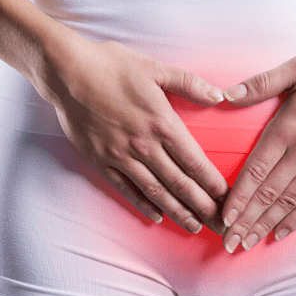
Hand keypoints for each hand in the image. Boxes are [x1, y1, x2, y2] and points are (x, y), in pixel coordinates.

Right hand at [37, 38, 230, 234]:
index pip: (196, 163)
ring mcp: (121, 156)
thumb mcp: (155, 68)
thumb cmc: (112, 66)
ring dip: (177, 212)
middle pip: (180, 184)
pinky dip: (142, 204)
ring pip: (155, 191)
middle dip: (203, 208)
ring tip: (194, 228)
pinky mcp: (101, 161)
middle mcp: (144, 145)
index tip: (229, 201)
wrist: (67, 73)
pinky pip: (125, 189)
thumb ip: (189, 84)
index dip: (214, 185)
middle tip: (221, 228)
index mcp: (162, 123)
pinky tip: (156, 217)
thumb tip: (220, 95)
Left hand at [218, 47, 295, 251]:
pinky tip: (280, 233)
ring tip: (247, 243)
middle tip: (229, 242)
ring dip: (266, 224)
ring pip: (289, 201)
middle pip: (269, 193)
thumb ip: (261, 83)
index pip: (257, 170)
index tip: (223, 216)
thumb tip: (226, 94)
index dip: (239, 196)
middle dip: (246, 220)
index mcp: (289, 127)